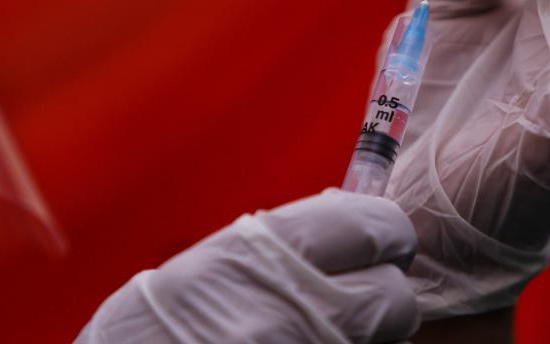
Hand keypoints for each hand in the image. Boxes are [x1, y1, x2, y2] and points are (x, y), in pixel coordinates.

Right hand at [76, 190, 419, 342]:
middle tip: (367, 296)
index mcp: (260, 254)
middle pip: (395, 295)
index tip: (385, 241)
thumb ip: (286, 240)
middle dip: (387, 295)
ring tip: (328, 332)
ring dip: (374, 337)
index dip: (388, 234)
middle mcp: (289, 310)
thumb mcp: (210, 264)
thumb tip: (355, 218)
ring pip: (388, 343)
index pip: (373, 226)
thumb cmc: (153, 328)